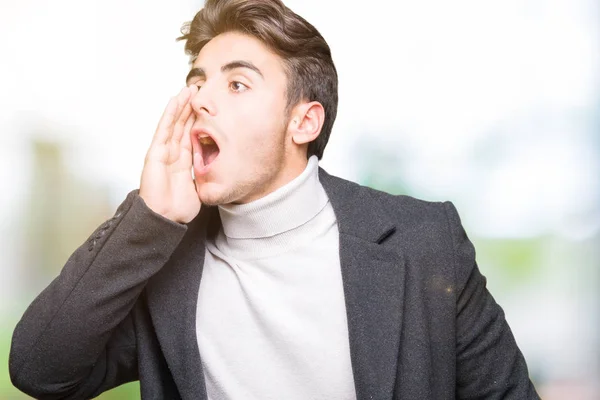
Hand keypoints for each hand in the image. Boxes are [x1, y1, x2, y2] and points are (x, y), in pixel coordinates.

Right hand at [139, 86, 199, 222]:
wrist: (165, 217)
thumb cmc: (179, 206)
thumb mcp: (200, 186)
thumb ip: (207, 175)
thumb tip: (223, 171)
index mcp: (183, 160)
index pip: (191, 134)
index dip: (198, 119)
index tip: (207, 105)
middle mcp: (172, 152)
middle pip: (182, 124)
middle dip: (190, 106)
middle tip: (199, 89)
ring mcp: (163, 151)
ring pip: (173, 122)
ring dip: (180, 104)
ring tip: (189, 88)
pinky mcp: (155, 152)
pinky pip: (164, 129)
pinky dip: (170, 113)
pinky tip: (176, 100)